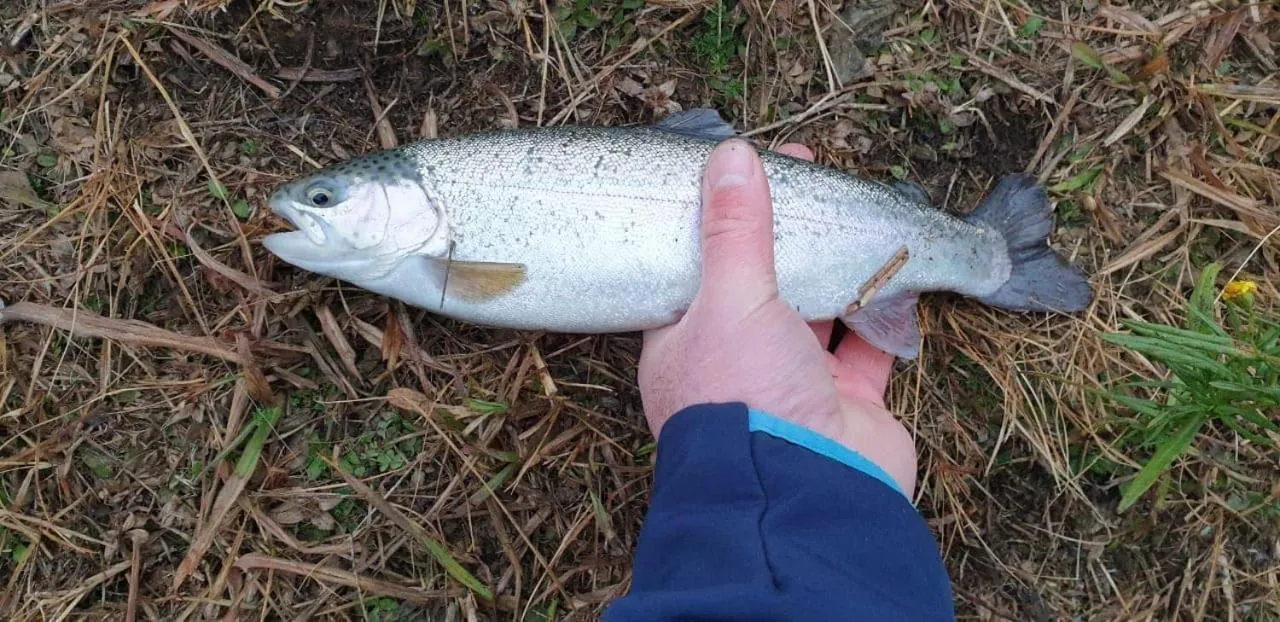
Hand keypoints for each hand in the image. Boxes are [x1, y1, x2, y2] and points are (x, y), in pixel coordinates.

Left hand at [637, 139, 918, 496]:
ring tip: (857, 214)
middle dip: (791, 236)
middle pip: (764, 284)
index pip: (701, 265)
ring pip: (818, 311)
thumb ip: (735, 230)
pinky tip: (894, 269)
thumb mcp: (730, 299)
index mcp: (684, 342)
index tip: (758, 169)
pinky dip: (881, 310)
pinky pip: (865, 344)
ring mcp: (792, 384)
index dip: (728, 217)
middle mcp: (735, 362)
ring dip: (838, 269)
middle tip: (817, 181)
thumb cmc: (744, 395)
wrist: (807, 493)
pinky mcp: (846, 402)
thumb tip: (732, 156)